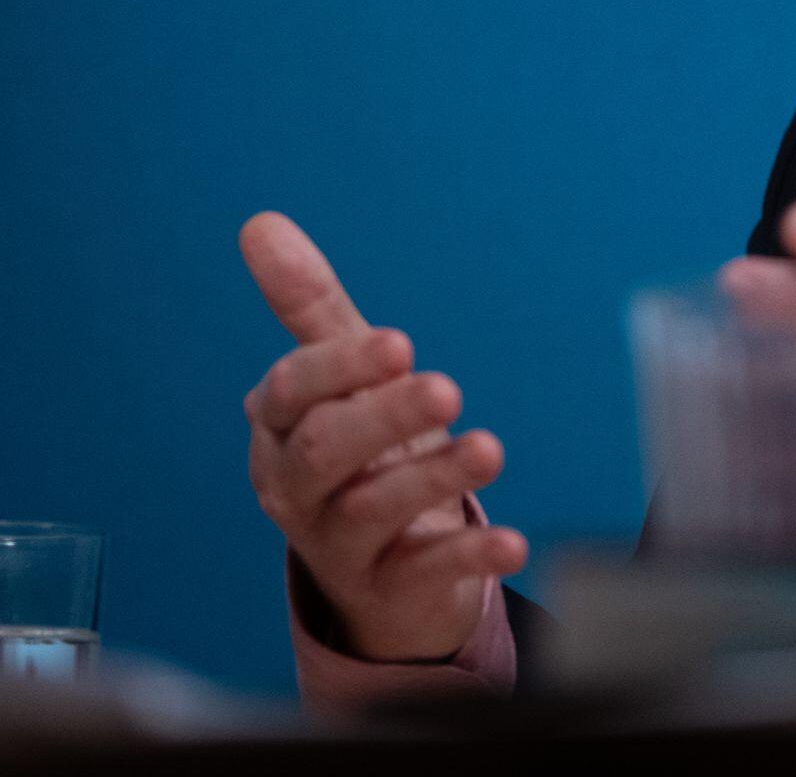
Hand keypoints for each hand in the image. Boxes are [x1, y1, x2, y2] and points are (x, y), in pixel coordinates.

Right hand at [239, 212, 526, 660]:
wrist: (381, 570)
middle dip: (382, 418)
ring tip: (489, 448)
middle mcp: (296, 488)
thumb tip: (261, 224)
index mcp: (280, 427)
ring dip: (431, 478)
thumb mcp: (342, 376)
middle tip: (446, 388)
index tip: (400, 343)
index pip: (293, 393)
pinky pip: (423, 574)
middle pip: (324, 452)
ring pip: (371, 511)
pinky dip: (467, 556)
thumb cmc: (361, 451)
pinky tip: (515, 540)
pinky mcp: (388, 590)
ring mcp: (339, 545)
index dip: (340, 367)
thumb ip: (308, 305)